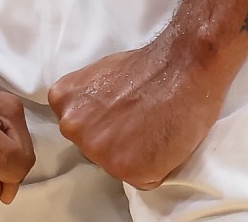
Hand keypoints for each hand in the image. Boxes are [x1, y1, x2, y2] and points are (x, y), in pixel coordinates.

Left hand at [48, 31, 229, 189]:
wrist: (184, 68)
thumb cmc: (149, 66)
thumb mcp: (98, 74)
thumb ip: (87, 101)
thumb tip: (93, 118)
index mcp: (63, 103)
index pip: (80, 129)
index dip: (104, 124)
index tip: (121, 113)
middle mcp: (74, 129)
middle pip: (94, 150)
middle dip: (116, 141)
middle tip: (141, 121)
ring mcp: (100, 153)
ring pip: (118, 167)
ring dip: (136, 157)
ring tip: (154, 129)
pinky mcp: (130, 172)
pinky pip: (144, 179)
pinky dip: (157, 167)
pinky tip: (164, 141)